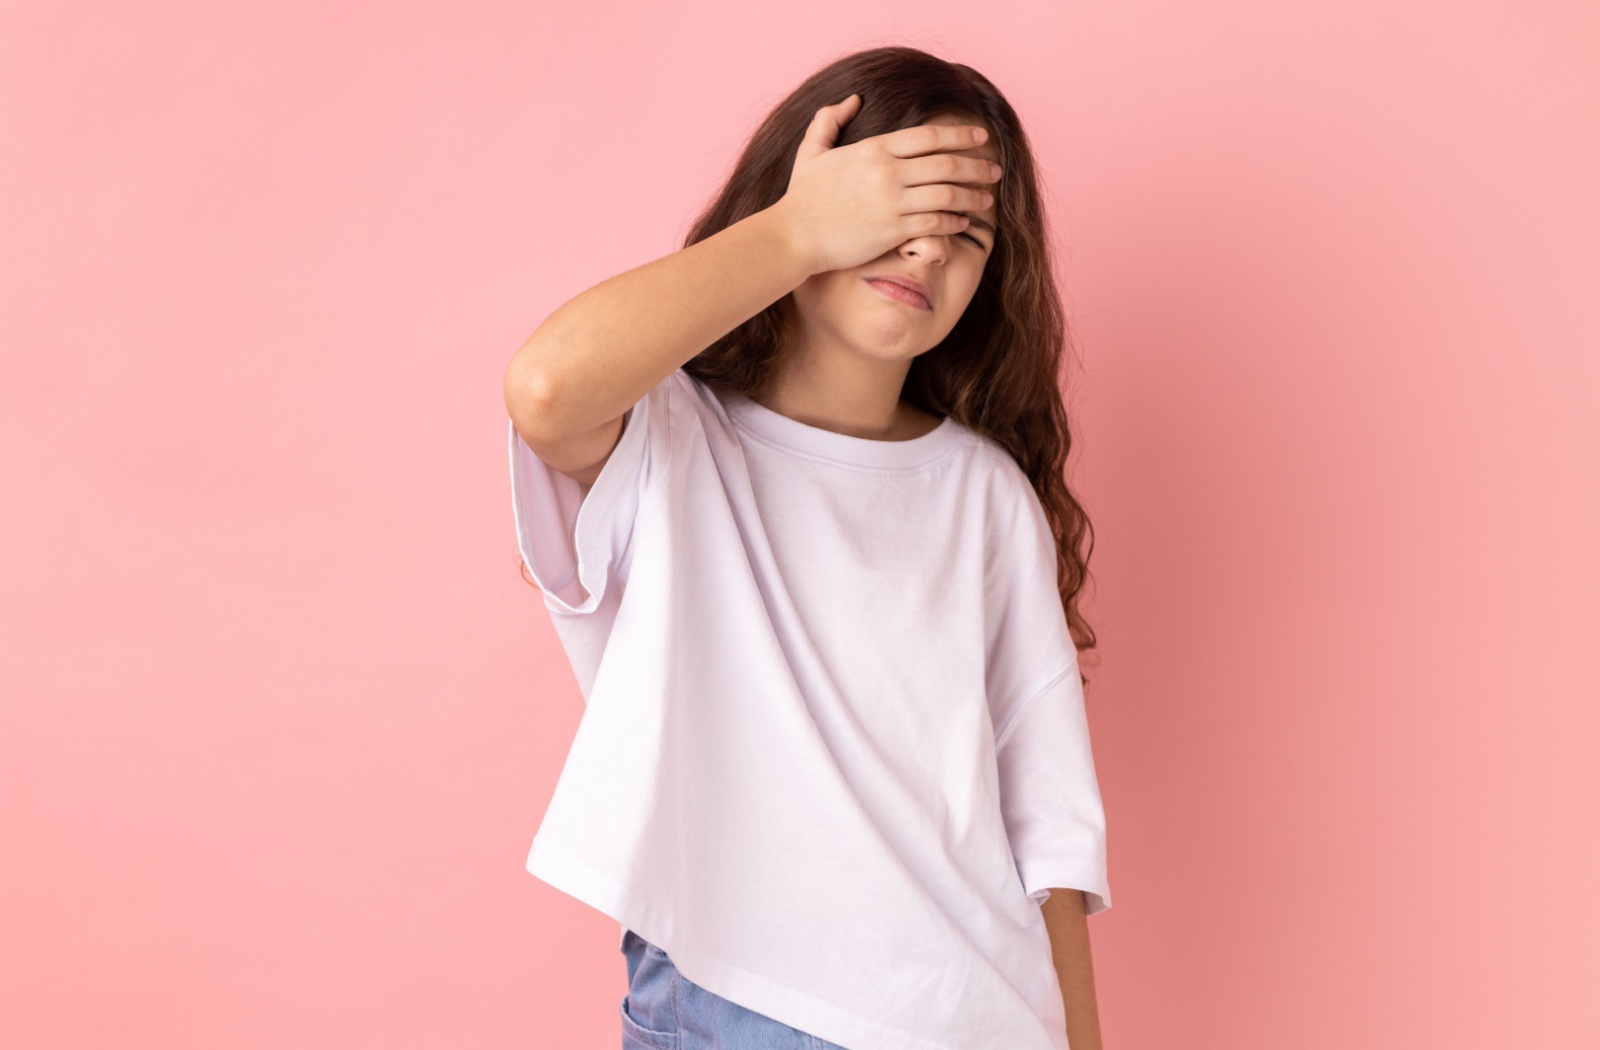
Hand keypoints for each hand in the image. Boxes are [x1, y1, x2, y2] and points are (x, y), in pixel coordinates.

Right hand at [769, 93, 1000, 275]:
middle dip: (976, 165)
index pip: (929, 136)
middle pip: (946, 163)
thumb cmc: (802, 197)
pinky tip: (964, 223)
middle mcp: (888, 172)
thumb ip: (829, 120)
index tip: (980, 137)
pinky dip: (954, 221)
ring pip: (947, 194)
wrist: (793, 235)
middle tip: (995, 169)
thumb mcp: (812, 150)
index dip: (960, 135)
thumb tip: (853, 99)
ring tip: (987, 199)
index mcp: (874, 149)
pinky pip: (935, 222)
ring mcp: (892, 202)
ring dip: (972, 196)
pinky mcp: (892, 231)